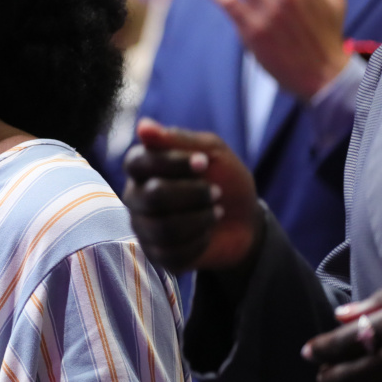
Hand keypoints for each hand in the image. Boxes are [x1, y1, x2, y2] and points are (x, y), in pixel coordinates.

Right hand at [123, 119, 261, 272]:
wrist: (246, 220)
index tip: (204, 162)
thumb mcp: (211, 150)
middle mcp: (136, 197)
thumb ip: (177, 139)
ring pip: (162, 228)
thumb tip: (143, 126)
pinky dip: (199, 242)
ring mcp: (144, 227)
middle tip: (216, 192)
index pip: (137, 162)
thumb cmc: (224, 178)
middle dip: (193, 194)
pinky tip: (207, 234)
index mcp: (143, 167)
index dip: (172, 163)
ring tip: (216, 212)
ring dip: (200, 220)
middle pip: (152, 196)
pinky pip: (172, 254)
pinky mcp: (157, 255)